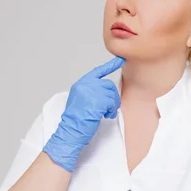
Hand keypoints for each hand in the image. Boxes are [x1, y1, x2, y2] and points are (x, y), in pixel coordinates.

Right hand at [43, 56, 124, 171]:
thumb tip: (104, 90)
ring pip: (112, 94)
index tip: (120, 59)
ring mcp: (91, 92)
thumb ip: (90, 91)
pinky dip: (111, 111)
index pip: (98, 71)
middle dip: (113, 97)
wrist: (70, 131)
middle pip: (108, 85)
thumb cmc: (75, 120)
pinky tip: (106, 116)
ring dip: (112, 106)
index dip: (110, 65)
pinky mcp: (97, 101)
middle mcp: (85, 85)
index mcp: (80, 84)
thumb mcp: (80, 100)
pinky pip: (112, 103)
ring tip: (106, 114)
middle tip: (110, 108)